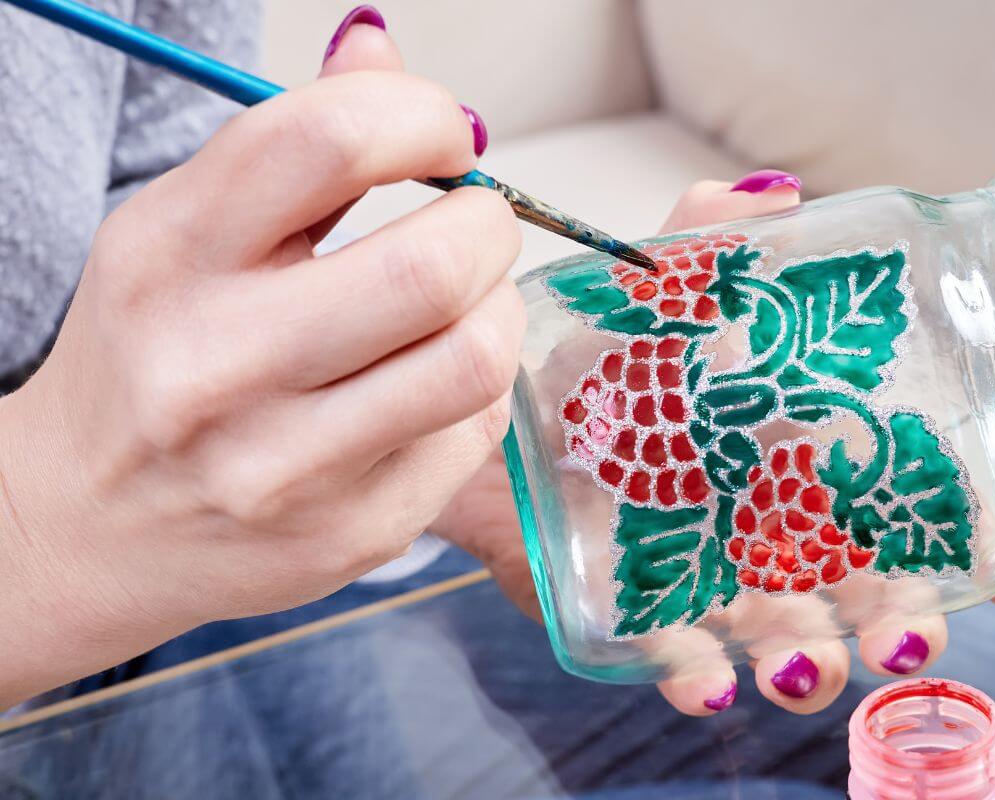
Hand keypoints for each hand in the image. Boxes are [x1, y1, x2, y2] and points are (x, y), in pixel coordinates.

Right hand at [0, 20, 520, 707]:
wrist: (84, 527)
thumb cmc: (146, 362)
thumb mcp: (183, 235)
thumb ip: (290, 146)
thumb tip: (383, 50)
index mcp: (170, 256)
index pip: (329, 140)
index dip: (424, 116)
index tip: (445, 137)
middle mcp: (219, 364)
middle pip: (434, 261)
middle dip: (489, 222)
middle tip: (475, 224)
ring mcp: (287, 464)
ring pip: (476, 357)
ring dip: (499, 310)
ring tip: (467, 304)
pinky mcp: (348, 533)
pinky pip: (473, 434)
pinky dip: (475, 392)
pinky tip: (430, 387)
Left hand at [433, 175, 994, 715]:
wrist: (498, 417)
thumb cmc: (595, 363)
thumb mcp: (655, 299)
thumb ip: (710, 242)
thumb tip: (776, 191)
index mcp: (805, 465)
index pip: (908, 510)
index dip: (966, 546)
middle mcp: (776, 533)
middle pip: (867, 596)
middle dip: (900, 623)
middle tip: (904, 632)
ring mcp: (716, 581)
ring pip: (791, 642)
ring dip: (812, 663)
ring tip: (803, 662)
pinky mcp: (646, 616)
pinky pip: (686, 661)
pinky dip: (703, 678)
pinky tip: (713, 682)